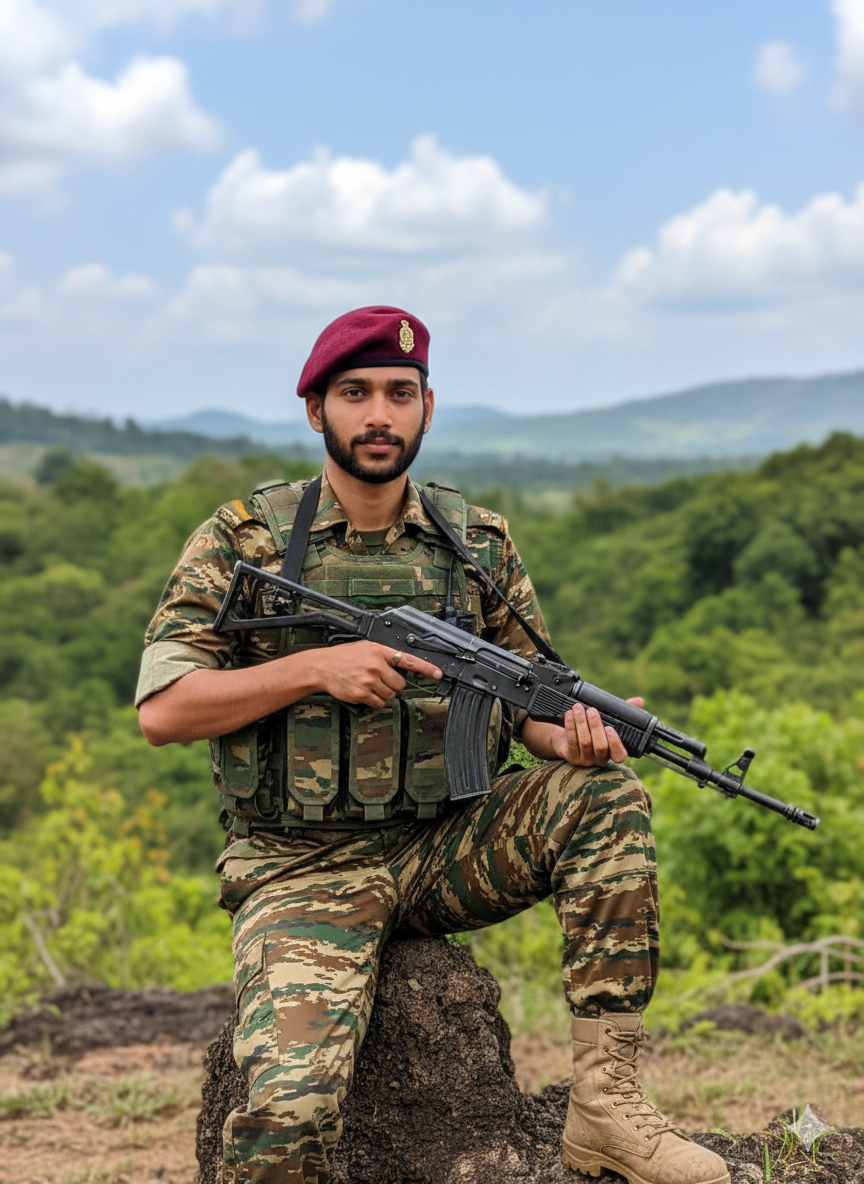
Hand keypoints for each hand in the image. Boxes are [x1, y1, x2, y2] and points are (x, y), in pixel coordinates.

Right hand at [306, 640, 442, 708]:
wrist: (322, 667)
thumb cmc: (344, 657)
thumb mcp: (366, 647)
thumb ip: (384, 655)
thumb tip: (402, 665)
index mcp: (379, 651)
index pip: (408, 660)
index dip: (426, 668)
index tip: (438, 673)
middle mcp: (375, 665)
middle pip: (400, 684)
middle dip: (394, 684)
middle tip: (380, 679)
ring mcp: (369, 681)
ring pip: (390, 695)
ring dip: (384, 693)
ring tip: (369, 684)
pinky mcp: (362, 694)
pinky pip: (379, 703)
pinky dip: (375, 701)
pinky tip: (364, 692)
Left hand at [539, 698, 645, 767]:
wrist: (567, 737)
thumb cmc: (592, 728)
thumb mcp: (609, 720)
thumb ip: (624, 712)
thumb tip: (639, 701)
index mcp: (612, 751)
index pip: (620, 756)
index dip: (615, 743)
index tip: (610, 728)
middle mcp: (600, 759)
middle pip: (600, 746)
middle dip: (595, 726)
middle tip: (592, 711)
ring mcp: (585, 760)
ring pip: (585, 742)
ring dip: (581, 723)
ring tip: (578, 708)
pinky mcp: (571, 757)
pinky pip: (571, 742)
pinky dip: (570, 726)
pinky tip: (569, 714)